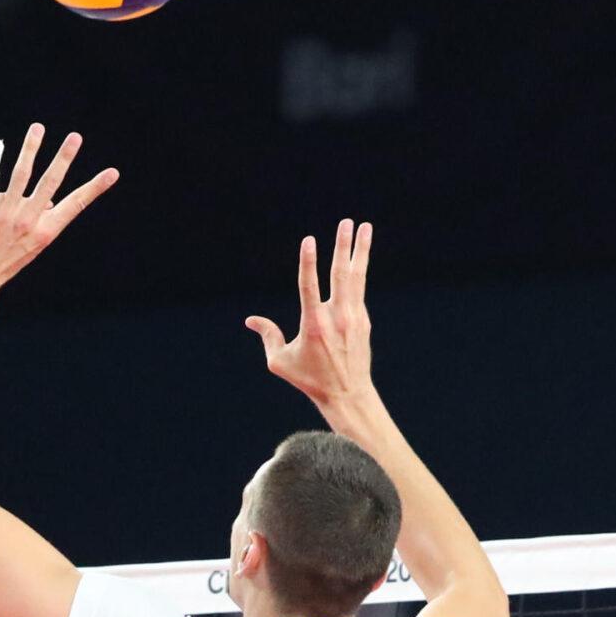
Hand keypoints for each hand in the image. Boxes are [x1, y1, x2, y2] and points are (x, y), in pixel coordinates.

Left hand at [0, 124, 117, 291]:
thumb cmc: (4, 261)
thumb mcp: (31, 247)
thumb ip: (42, 222)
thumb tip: (48, 201)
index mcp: (45, 231)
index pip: (76, 204)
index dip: (95, 188)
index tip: (113, 173)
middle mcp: (28, 221)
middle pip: (50, 183)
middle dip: (64, 158)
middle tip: (76, 137)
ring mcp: (5, 214)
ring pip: (21, 175)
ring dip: (31, 148)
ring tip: (38, 128)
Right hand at [247, 219, 375, 412]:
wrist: (348, 394)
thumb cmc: (310, 379)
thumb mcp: (280, 361)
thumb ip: (268, 336)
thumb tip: (251, 320)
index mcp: (314, 324)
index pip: (310, 286)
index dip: (308, 263)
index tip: (309, 241)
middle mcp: (336, 317)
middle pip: (341, 274)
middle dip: (343, 246)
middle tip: (346, 222)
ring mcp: (353, 317)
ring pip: (357, 276)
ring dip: (360, 250)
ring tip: (365, 226)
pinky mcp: (363, 320)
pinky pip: (359, 289)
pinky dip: (359, 270)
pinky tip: (360, 256)